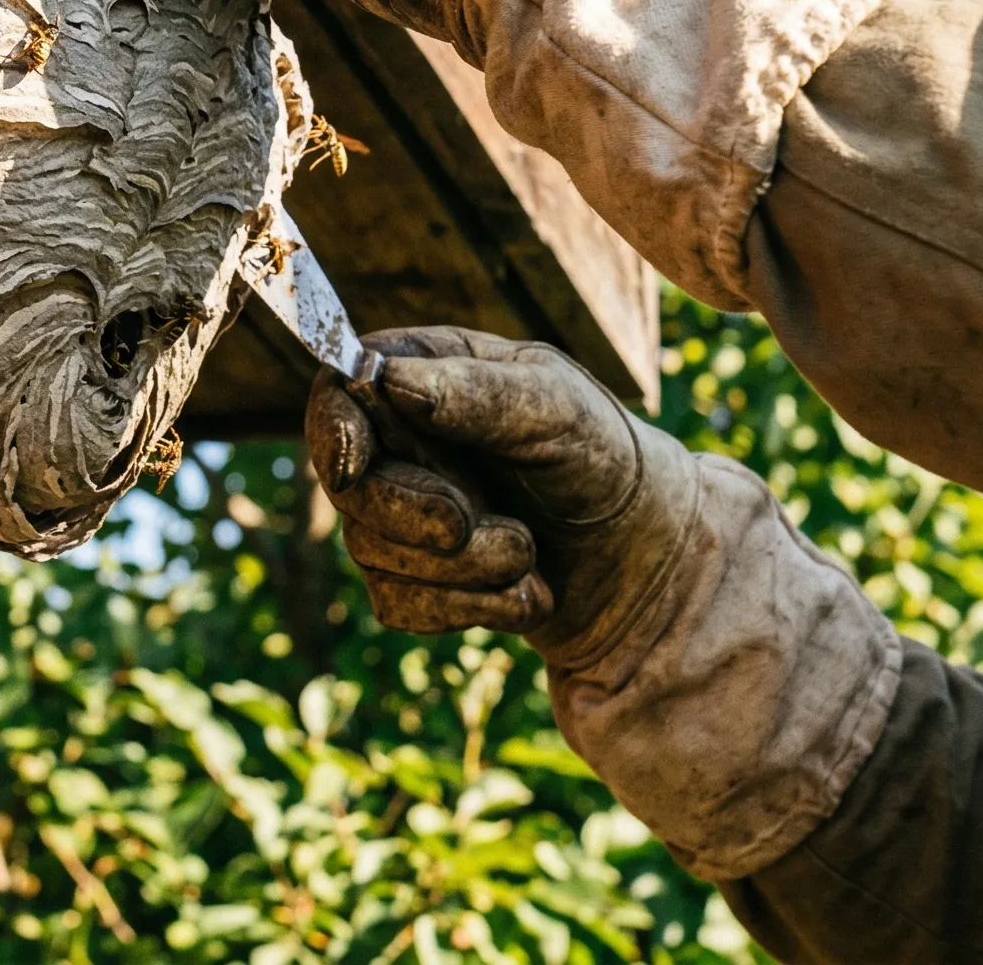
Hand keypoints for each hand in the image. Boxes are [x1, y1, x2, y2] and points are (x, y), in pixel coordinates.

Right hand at [308, 326, 698, 668]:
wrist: (649, 560)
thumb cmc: (606, 459)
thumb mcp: (558, 411)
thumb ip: (478, 393)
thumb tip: (390, 379)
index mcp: (426, 373)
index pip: (340, 390)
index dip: (333, 429)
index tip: (354, 465)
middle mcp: (402, 439)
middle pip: (348, 484)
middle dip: (418, 518)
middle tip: (495, 532)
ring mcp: (403, 510)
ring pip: (372, 552)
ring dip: (462, 570)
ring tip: (531, 559)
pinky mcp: (414, 579)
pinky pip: (398, 605)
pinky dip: (466, 609)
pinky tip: (525, 595)